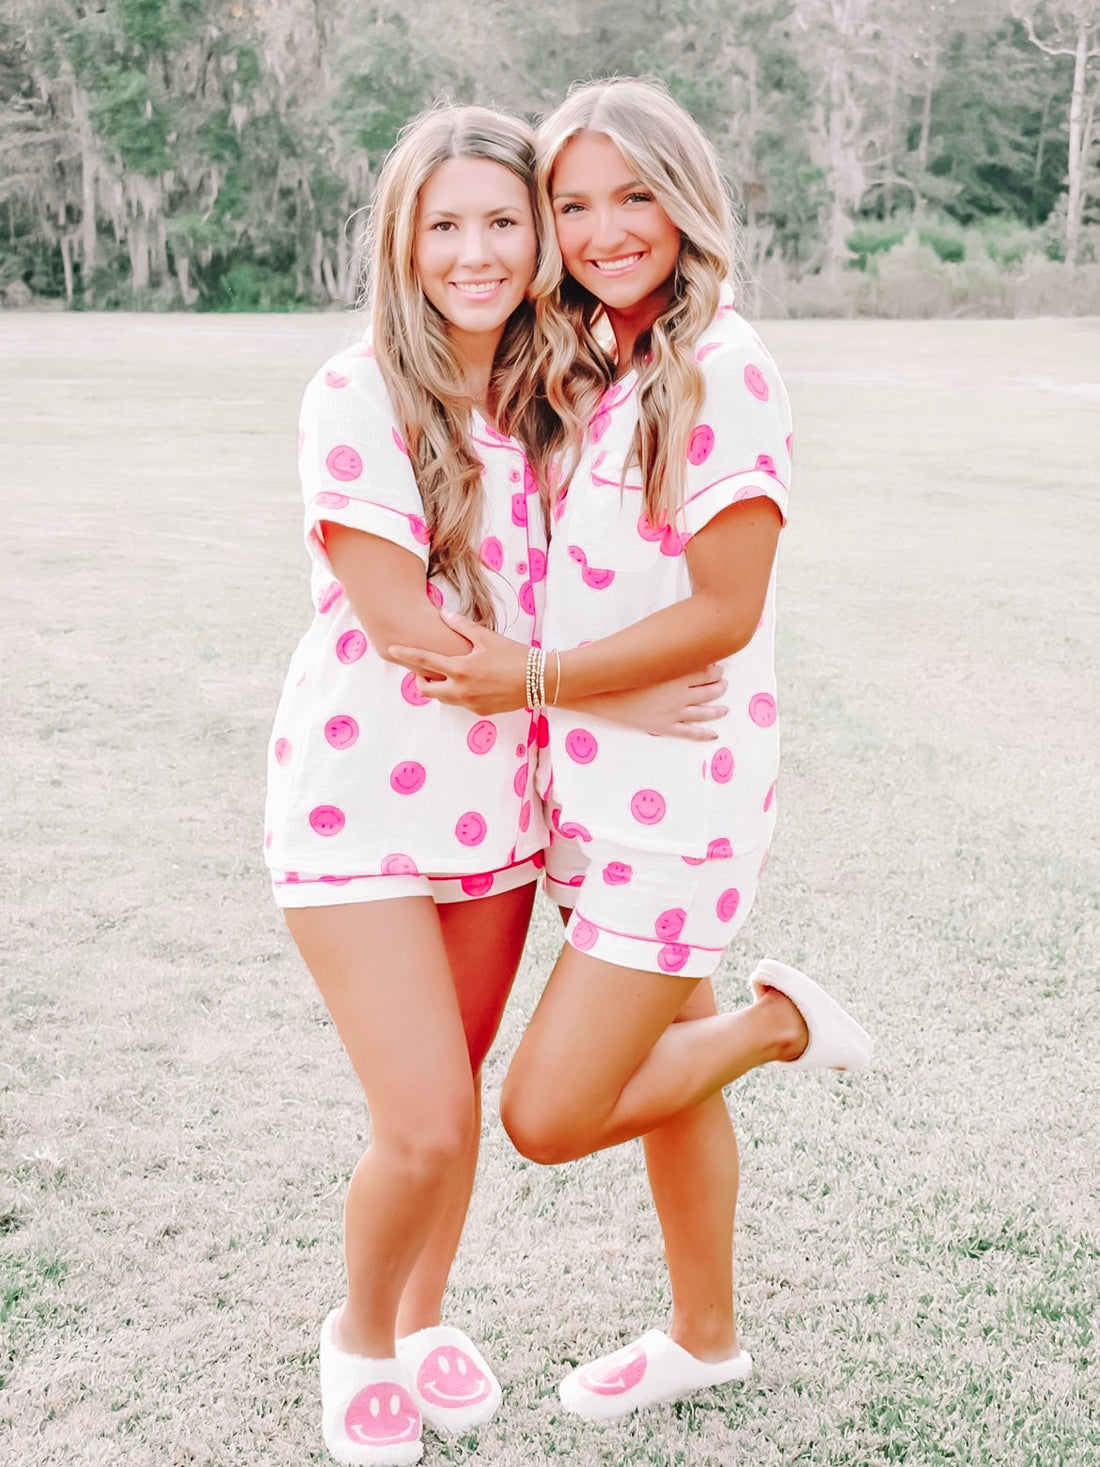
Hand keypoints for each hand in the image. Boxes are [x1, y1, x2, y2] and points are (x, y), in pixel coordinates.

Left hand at [389, 609, 527, 714]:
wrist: (539, 681)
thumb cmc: (515, 656)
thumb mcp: (487, 638)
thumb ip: (462, 626)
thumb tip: (444, 614)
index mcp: (460, 669)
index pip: (424, 661)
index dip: (406, 654)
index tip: (391, 649)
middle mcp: (461, 690)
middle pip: (426, 689)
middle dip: (420, 680)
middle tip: (424, 669)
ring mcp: (469, 704)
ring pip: (443, 698)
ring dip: (440, 687)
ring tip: (448, 674)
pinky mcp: (480, 712)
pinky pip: (461, 703)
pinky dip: (458, 693)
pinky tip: (470, 683)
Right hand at [579, 668, 727, 739]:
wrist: (604, 695)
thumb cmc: (624, 673)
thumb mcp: (647, 658)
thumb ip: (668, 654)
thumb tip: (684, 650)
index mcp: (676, 674)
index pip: (707, 671)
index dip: (717, 670)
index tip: (718, 668)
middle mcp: (680, 694)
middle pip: (710, 690)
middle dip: (720, 687)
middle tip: (723, 684)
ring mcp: (674, 712)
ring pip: (705, 712)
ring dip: (718, 709)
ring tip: (724, 708)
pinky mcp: (666, 726)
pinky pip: (690, 732)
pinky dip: (704, 734)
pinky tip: (714, 733)